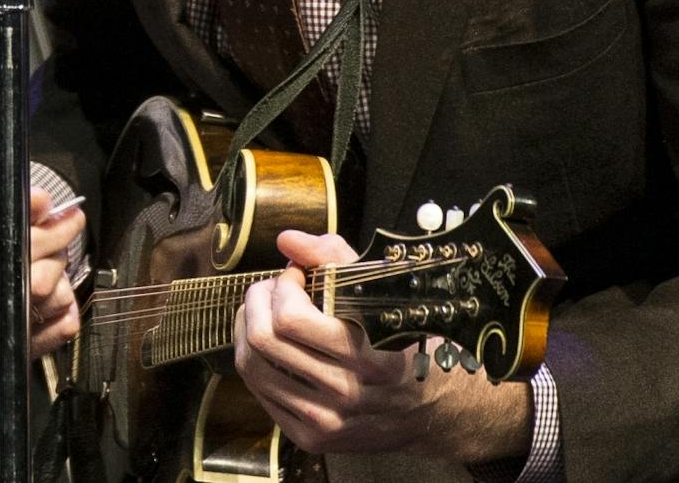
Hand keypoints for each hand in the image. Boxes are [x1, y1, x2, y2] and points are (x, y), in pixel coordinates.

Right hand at [0, 188, 84, 357]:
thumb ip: (21, 200)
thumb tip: (42, 204)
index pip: (6, 250)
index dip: (45, 235)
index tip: (67, 219)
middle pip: (34, 283)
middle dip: (57, 257)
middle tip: (58, 244)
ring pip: (47, 306)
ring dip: (61, 282)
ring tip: (49, 267)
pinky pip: (54, 334)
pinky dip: (65, 312)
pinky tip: (54, 294)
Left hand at [233, 230, 532, 464]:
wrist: (430, 408)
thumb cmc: (403, 340)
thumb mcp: (383, 291)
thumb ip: (335, 259)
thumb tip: (288, 240)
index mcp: (370, 356)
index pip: (292, 320)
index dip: (284, 286)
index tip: (296, 275)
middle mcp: (347, 394)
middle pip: (264, 340)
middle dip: (258, 300)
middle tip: (270, 289)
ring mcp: (327, 421)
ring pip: (252, 366)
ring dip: (248, 327)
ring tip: (264, 312)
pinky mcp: (310, 438)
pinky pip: (258, 392)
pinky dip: (254, 359)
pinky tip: (271, 344)